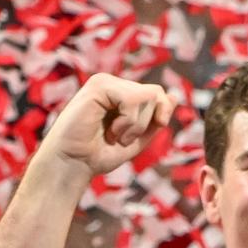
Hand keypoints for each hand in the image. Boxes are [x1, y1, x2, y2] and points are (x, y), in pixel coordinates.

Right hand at [39, 75, 177, 178]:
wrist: (73, 165)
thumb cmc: (99, 154)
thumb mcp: (137, 138)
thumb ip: (155, 119)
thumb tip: (175, 95)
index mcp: (120, 93)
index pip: (157, 93)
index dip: (162, 113)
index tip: (146, 132)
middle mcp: (112, 84)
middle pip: (155, 94)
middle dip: (145, 124)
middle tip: (121, 137)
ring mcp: (104, 82)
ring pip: (148, 96)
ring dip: (136, 125)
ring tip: (114, 135)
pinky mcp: (99, 86)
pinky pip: (133, 98)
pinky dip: (128, 121)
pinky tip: (111, 130)